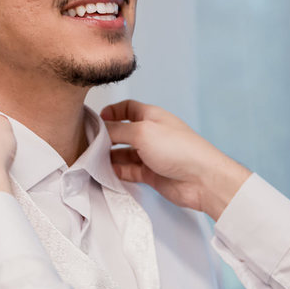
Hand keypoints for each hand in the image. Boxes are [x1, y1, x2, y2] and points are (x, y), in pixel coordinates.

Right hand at [101, 100, 249, 220]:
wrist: (202, 179)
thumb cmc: (180, 149)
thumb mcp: (143, 132)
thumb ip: (118, 130)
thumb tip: (101, 130)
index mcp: (152, 116)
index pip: (127, 108)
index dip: (111, 112)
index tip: (95, 119)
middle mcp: (151, 134)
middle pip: (122, 133)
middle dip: (105, 138)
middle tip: (88, 144)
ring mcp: (151, 155)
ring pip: (123, 154)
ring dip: (109, 158)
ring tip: (93, 162)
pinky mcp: (151, 174)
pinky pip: (129, 171)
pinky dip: (117, 173)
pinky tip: (106, 174)